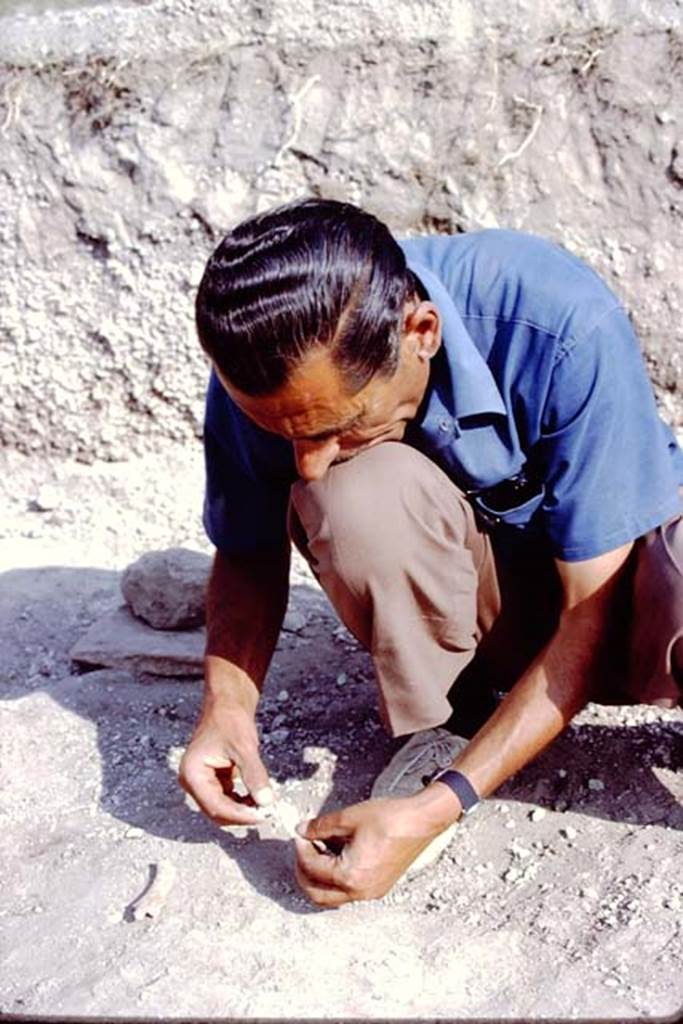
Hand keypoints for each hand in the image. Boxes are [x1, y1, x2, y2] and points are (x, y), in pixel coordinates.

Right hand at [178, 701, 272, 825]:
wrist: (227, 704)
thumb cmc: (230, 720)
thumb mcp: (244, 748)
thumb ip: (255, 776)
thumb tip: (266, 802)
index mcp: (192, 774)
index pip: (215, 806)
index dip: (239, 815)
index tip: (262, 816)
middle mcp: (192, 781)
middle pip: (216, 811)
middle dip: (241, 815)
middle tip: (266, 814)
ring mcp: (201, 781)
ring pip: (222, 807)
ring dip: (242, 810)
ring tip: (264, 805)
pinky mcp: (212, 780)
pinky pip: (226, 799)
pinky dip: (241, 801)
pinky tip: (256, 797)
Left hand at [294, 793, 455, 906]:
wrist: (422, 821)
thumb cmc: (389, 818)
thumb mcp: (349, 817)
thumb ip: (320, 827)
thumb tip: (301, 830)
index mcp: (350, 876)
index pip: (313, 869)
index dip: (301, 850)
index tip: (300, 835)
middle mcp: (360, 892)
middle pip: (317, 894)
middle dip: (304, 871)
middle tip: (303, 849)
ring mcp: (371, 893)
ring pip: (332, 897)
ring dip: (319, 878)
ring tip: (319, 850)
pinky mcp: (379, 888)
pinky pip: (348, 892)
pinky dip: (336, 879)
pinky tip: (337, 855)